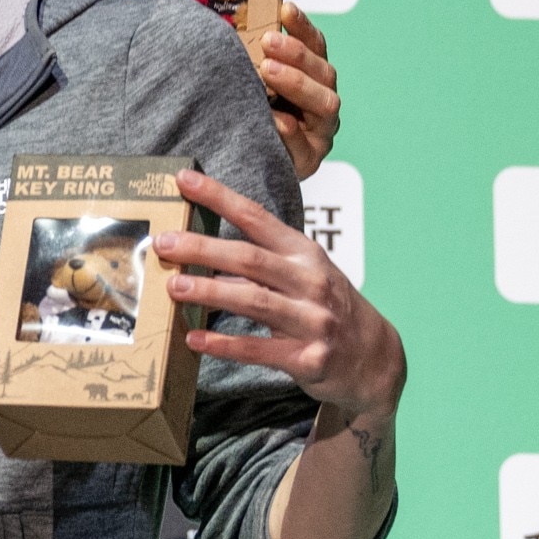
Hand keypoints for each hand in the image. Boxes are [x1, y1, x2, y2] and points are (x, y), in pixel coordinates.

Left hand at [158, 170, 403, 420]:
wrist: (375, 357)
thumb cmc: (327, 306)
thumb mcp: (305, 272)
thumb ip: (261, 260)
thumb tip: (200, 251)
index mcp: (304, 253)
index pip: (257, 217)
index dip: (219, 196)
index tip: (184, 179)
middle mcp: (310, 281)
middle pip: (250, 259)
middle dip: (203, 249)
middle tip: (164, 243)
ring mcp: (312, 320)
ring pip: (253, 301)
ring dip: (210, 293)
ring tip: (173, 287)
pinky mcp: (308, 358)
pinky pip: (259, 350)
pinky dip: (224, 345)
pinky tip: (194, 338)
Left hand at [260, 3, 338, 179]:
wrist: (249, 169)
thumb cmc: (249, 119)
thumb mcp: (250, 87)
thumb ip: (250, 62)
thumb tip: (227, 27)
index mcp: (314, 80)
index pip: (316, 48)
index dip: (303, 27)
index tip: (285, 8)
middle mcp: (323, 103)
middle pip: (324, 73)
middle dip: (298, 55)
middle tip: (269, 42)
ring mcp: (321, 132)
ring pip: (324, 104)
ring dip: (297, 84)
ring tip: (268, 71)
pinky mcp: (309, 161)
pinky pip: (304, 146)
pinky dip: (291, 133)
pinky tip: (276, 120)